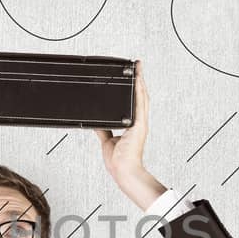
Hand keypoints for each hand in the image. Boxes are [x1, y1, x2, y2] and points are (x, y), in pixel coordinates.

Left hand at [94, 59, 149, 184]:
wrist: (123, 170)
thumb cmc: (118, 161)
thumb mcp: (107, 141)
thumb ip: (103, 130)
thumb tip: (96, 123)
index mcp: (131, 126)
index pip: (134, 103)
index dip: (134, 89)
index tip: (132, 77)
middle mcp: (138, 123)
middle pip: (141, 97)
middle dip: (139, 81)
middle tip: (137, 66)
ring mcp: (140, 124)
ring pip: (142, 97)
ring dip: (140, 82)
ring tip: (137, 68)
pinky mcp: (139, 126)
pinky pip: (139, 105)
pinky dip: (139, 92)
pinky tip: (137, 81)